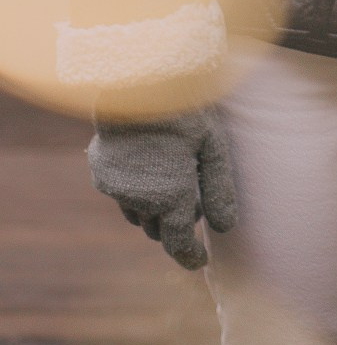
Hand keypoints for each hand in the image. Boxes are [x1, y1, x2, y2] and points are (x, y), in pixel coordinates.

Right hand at [88, 107, 236, 269]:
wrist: (139, 82)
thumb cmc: (185, 111)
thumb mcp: (213, 147)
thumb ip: (219, 189)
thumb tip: (227, 227)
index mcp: (172, 197)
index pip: (179, 243)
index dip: (190, 256)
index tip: (200, 261)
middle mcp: (142, 200)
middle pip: (158, 228)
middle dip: (174, 223)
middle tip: (191, 199)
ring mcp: (118, 188)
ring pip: (137, 213)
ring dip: (153, 208)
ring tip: (169, 179)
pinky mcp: (101, 173)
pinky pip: (120, 193)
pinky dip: (134, 188)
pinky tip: (147, 163)